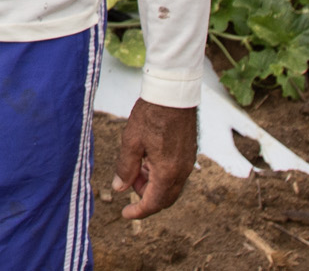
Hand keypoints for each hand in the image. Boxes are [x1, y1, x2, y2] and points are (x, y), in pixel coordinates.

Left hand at [111, 100, 195, 218]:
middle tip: (128, 183)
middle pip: (165, 198)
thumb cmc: (151, 115)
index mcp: (167, 172)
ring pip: (171, 187)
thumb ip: (126, 168)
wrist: (173, 94)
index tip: (125, 214)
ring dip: (153, 185)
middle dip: (145, 197)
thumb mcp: (131, 142)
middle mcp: (181, 171)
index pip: (153, 203)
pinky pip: (176, 174)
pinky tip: (148, 160)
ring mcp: (188, 163)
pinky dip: (161, 176)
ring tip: (135, 167)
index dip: (138, 212)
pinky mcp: (189, 153)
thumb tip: (119, 189)